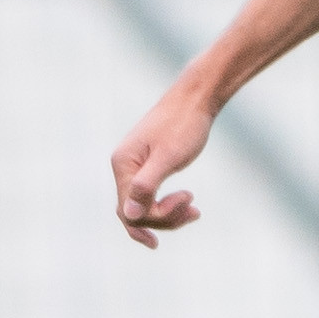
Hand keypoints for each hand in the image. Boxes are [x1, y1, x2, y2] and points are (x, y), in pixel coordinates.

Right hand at [111, 87, 214, 248]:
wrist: (194, 99)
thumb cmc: (183, 125)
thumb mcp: (168, 157)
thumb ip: (146, 186)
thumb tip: (129, 215)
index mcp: (124, 164)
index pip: (130, 210)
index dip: (157, 218)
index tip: (188, 202)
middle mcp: (123, 167)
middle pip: (135, 213)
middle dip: (164, 218)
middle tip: (194, 211)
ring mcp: (133, 168)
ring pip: (143, 207)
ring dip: (169, 215)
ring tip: (195, 211)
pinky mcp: (146, 167)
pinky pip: (149, 197)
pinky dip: (167, 205)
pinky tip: (187, 205)